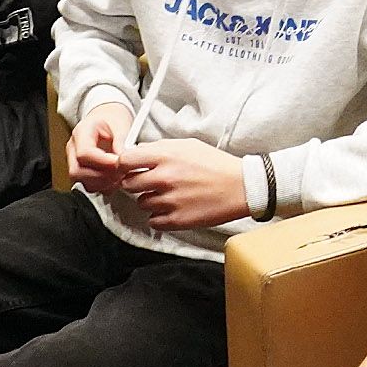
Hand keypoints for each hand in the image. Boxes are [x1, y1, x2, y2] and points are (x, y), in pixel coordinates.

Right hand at [66, 104, 132, 193]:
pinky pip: (89, 185)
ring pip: (82, 181)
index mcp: (81, 132)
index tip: (117, 163)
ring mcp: (75, 161)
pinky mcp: (83, 171)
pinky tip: (115, 179)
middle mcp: (74, 148)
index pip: (83, 153)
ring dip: (103, 183)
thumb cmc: (112, 119)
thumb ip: (121, 141)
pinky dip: (103, 186)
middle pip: (77, 171)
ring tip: (120, 176)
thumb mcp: (120, 124)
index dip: (102, 162)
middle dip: (101, 176)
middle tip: (121, 172)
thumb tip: (123, 159)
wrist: (108, 118)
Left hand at [115, 137, 248, 229]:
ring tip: (169, 195)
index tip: (129, 169)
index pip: (125, 161)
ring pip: (141, 203)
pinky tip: (173, 208)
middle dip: (137, 183)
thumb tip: (137, 153)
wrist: (241, 187)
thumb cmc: (216, 164)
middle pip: (128, 184)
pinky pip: (153, 221)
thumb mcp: (188, 145)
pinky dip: (160, 216)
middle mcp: (165, 178)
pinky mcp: (177, 220)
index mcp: (166, 156)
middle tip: (151, 182)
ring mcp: (170, 200)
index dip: (124, 165)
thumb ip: (160, 148)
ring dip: (150, 200)